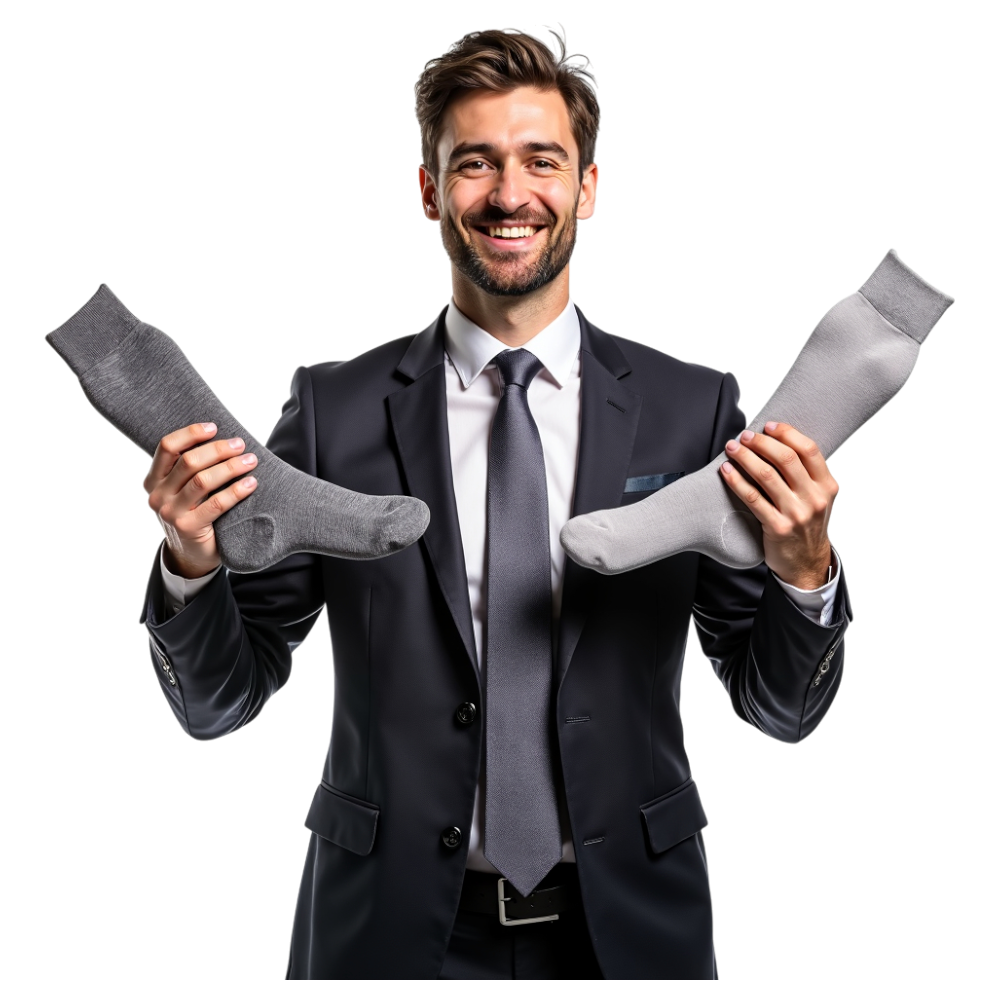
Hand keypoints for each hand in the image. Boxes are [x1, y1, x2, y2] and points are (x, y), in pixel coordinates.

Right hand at [143, 422, 258, 578]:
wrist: (190, 555)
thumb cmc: (193, 513)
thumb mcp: (182, 490)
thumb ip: (190, 469)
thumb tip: (223, 438)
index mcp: (153, 479)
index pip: (167, 447)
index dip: (191, 433)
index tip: (214, 427)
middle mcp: (158, 494)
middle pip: (189, 462)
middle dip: (218, 450)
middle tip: (240, 445)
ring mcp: (170, 512)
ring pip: (203, 480)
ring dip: (230, 467)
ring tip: (251, 461)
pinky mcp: (188, 527)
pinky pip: (217, 504)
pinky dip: (236, 491)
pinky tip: (252, 484)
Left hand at [719, 422, 837, 588]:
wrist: (807, 562)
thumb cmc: (807, 524)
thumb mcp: (818, 498)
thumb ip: (806, 474)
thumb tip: (776, 442)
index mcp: (828, 485)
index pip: (809, 449)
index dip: (787, 433)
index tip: (768, 425)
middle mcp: (815, 498)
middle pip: (786, 459)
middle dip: (761, 442)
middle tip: (744, 436)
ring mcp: (796, 513)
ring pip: (766, 475)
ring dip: (745, 457)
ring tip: (731, 448)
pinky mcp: (777, 527)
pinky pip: (753, 498)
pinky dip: (736, 481)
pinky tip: (726, 472)